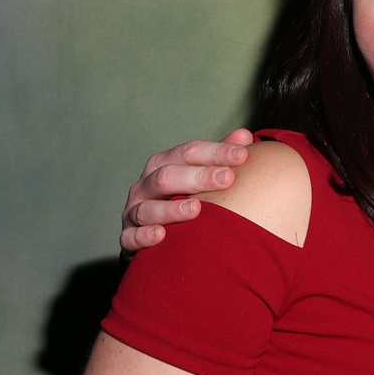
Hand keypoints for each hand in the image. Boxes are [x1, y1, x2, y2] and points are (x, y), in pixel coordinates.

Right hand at [119, 130, 254, 251]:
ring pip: (147, 208)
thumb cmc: (182, 197)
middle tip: (228, 179)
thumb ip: (219, 157)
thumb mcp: (198, 175)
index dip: (215, 152)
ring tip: (196, 209)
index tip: (242, 155)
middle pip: (167, 176)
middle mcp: (146, 185)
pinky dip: (143, 236)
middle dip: (198, 177)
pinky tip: (160, 235)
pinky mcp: (128, 238)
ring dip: (171, 209)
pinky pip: (130, 238)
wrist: (150, 232)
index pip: (188, 152)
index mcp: (163, 164)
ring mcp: (134, 212)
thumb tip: (245, 137)